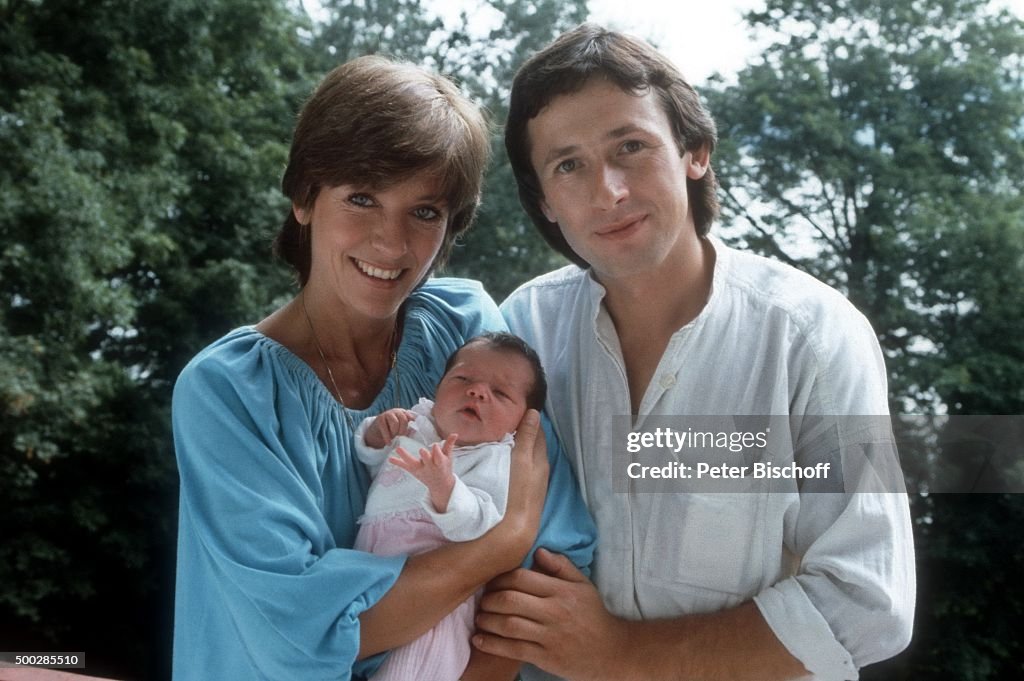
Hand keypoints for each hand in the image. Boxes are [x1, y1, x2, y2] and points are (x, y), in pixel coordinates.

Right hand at [364, 408, 417, 448]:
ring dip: (395, 432)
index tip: (410, 433)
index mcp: (404, 413)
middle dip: (403, 430)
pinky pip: (385, 428)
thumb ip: (409, 430)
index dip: (412, 425)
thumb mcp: (402, 430)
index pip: (411, 417)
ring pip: (395, 423)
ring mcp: (387, 414)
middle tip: (401, 437)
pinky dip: (387, 437)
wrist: (377, 431)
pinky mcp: (380, 419)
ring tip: (394, 438)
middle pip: (404, 419)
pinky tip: (389, 443)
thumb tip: (416, 431)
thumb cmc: (392, 431)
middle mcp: (396, 411)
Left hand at [390, 434, 457, 511]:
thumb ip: (449, 445)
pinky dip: (398, 462)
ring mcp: (421, 469)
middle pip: (426, 460)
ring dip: (405, 456)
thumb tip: (455, 434)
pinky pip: (405, 467)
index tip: (435, 445)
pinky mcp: (414, 471)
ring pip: (412, 463)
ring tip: (398, 449)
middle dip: (425, 456)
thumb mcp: (448, 458)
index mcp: (440, 463)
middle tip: (421, 450)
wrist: (440, 485)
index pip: (439, 456)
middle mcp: (430, 467)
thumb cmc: (444, 468)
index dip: (437, 451)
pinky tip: (390, 459)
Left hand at [474, 548, 628, 680]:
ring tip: (479, 618)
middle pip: (511, 600)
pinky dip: (492, 644)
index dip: (500, 578)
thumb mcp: (583, 585)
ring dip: (487, 620)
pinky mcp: (546, 657)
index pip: (522, 578)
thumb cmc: (593, 615)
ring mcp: (550, 636)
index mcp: (562, 591)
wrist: (610, 651)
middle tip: (481, 600)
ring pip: (509, 625)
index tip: (491, 581)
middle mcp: (555, 611)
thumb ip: (561, 566)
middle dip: (489, 599)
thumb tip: (537, 551)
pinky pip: (513, 649)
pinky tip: (479, 640)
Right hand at [487, 410, 547, 564]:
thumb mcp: (522, 460)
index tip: (519, 408)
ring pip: (527, 458)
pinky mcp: (523, 494)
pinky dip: (514, 460)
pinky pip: (520, 470)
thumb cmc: (517, 492)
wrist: (513, 532)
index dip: (530, 420)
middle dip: (525, 432)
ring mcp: (532, 484)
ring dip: (519, 446)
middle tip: (509, 418)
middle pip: (534, 446)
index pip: (538, 433)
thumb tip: (535, 413)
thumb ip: (528, 437)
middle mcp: (540, 471)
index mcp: (540, 460)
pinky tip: (503, 460)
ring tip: (503, 435)